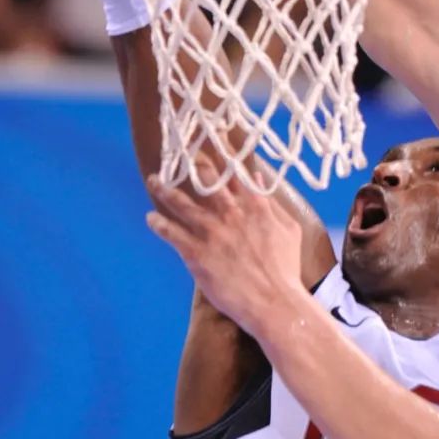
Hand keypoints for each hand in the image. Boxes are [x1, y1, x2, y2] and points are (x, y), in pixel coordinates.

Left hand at [146, 162, 303, 339]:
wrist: (274, 302)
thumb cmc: (286, 269)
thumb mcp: (288, 231)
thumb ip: (272, 204)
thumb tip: (260, 181)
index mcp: (255, 206)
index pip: (236, 171)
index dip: (222, 151)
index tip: (211, 135)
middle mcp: (231, 214)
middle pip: (205, 180)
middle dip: (190, 163)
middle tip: (178, 151)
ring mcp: (212, 233)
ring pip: (182, 204)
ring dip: (165, 190)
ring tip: (152, 180)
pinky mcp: (197, 254)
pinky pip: (172, 234)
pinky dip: (159, 224)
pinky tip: (150, 218)